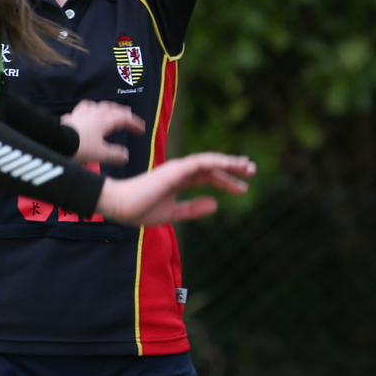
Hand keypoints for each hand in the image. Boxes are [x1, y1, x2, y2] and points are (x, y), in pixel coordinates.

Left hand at [62, 100, 139, 166]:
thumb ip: (115, 155)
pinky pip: (80, 111)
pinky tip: (84, 116)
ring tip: (107, 112)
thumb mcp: (101, 155)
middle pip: (110, 108)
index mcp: (104, 121)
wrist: (57, 142)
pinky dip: (86, 112)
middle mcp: (93, 114)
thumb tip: (125, 156)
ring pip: (95, 106)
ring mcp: (80, 114)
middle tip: (128, 116)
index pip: (123, 118)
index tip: (141, 129)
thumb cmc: (80, 148)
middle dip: (121, 112)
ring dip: (104, 108)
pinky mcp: (70, 119)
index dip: (134, 123)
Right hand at [97, 153, 256, 226]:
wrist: (122, 206)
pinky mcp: (175, 169)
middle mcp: (181, 171)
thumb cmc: (141, 210)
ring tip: (247, 167)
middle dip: (233, 168)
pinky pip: (200, 162)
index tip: (243, 188)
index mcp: (180, 180)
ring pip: (209, 161)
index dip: (226, 181)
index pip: (208, 177)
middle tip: (253, 170)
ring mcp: (178, 168)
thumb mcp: (174, 213)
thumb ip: (193, 208)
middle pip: (212, 166)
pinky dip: (216, 162)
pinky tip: (230, 165)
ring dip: (229, 163)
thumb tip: (216, 204)